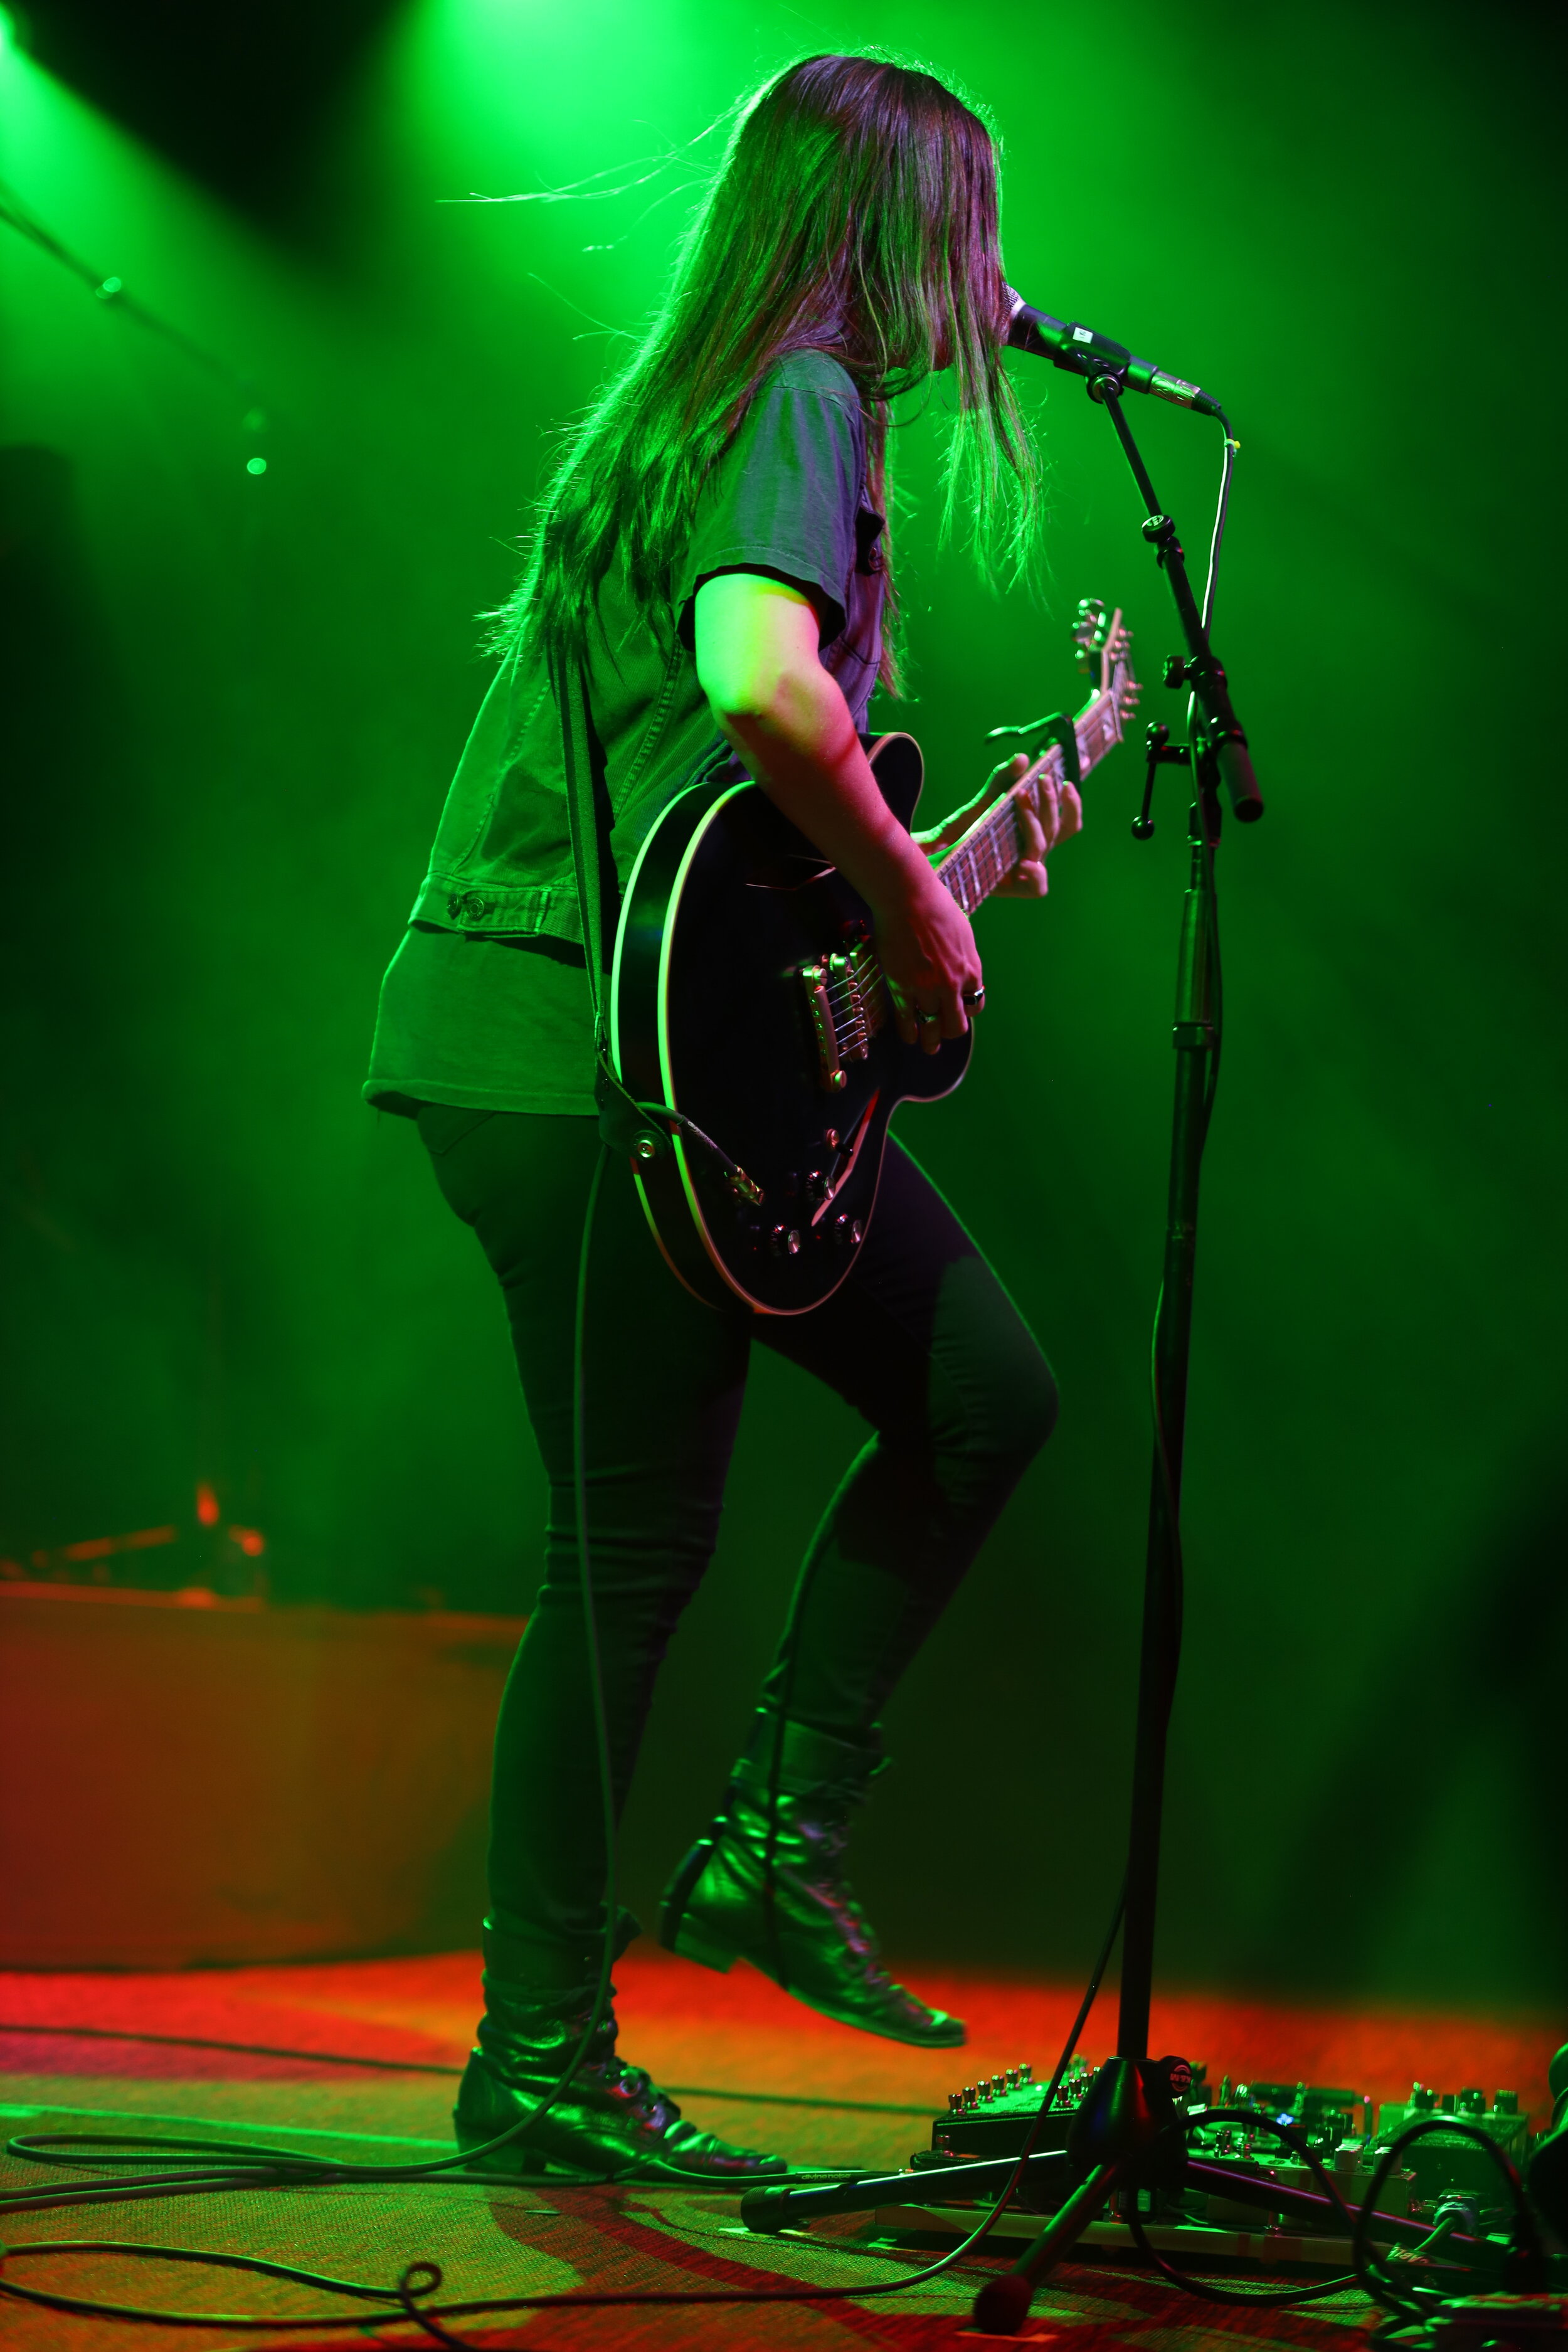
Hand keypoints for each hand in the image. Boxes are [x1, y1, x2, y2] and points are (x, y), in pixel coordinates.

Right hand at [868, 864, 983, 1054]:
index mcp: (971, 970)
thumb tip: (961, 965)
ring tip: (927, 1047)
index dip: (966, 1011)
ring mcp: (927, 989)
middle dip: (950, 1031)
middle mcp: (953, 984)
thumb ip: (963, 956)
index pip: (976, 1005)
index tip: (958, 1010)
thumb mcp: (963, 932)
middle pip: (956, 1025)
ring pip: (932, 1028)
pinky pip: (907, 1021)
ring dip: (930, 1041)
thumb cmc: (936, 906)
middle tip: (942, 1033)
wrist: (909, 898)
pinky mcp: (903, 988)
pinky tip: (908, 1036)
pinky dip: (909, 1032)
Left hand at [915, 752, 1083, 897]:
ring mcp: (1022, 868)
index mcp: (1033, 833)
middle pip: (1059, 828)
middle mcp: (1032, 851)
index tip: (1068, 775)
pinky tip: (1026, 863)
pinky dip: (1036, 874)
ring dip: (1036, 821)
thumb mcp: (982, 801)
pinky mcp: (1008, 886)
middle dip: (1052, 801)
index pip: (1066, 819)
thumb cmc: (959, 832)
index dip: (1073, 801)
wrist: (929, 859)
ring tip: (1021, 800)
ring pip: (1044, 846)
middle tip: (1043, 780)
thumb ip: (1002, 780)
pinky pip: (1036, 887)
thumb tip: (1023, 758)